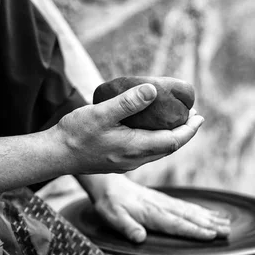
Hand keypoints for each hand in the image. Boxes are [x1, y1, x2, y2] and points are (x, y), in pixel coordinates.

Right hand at [51, 83, 203, 175]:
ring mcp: (126, 163)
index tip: (199, 116)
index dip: (189, 130)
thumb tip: (154, 90)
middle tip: (192, 115)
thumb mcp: (101, 113)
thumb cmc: (75, 133)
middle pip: (169, 148)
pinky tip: (150, 128)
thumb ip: (128, 102)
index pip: (173, 141)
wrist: (55, 155)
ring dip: (171, 137)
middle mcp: (134, 160)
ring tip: (176, 120)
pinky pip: (145, 152)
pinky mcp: (117, 162)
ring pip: (157, 152)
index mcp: (134, 148)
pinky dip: (156, 140)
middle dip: (183, 132)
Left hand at [91, 175, 230, 242]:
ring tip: (227, 224)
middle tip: (228, 232)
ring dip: (210, 218)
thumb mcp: (113, 217)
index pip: (176, 224)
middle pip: (189, 217)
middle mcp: (162, 207)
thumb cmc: (111, 204)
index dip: (194, 230)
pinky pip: (187, 206)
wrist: (109, 185)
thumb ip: (127, 227)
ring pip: (191, 211)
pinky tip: (212, 215)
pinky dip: (202, 211)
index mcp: (151, 213)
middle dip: (209, 225)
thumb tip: (139, 238)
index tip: (211, 235)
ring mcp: (165, 202)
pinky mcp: (165, 200)